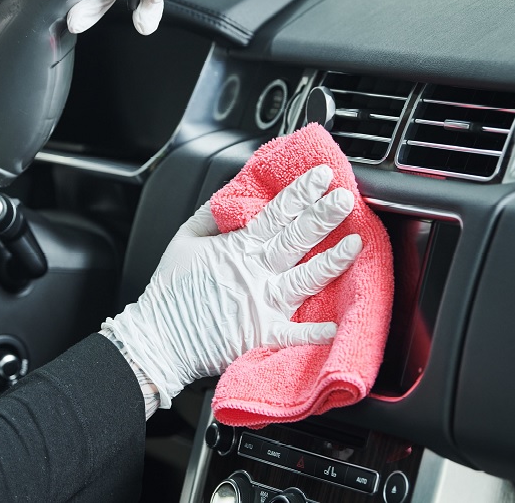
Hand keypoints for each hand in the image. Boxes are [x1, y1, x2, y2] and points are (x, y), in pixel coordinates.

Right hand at [103, 165, 361, 407]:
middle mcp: (254, 272)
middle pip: (296, 239)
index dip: (301, 193)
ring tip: (355, 244)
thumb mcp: (184, 239)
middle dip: (323, 216)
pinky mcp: (261, 334)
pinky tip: (336, 325)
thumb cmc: (170, 290)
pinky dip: (314, 332)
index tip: (321, 176)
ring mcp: (261, 303)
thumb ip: (211, 215)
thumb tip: (234, 196)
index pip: (276, 213)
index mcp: (237, 248)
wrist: (159, 338)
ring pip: (304, 279)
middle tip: (345, 198)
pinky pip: (292, 334)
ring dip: (331, 262)